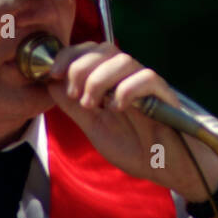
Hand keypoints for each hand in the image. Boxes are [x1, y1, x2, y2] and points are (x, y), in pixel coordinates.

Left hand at [45, 41, 217, 202]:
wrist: (167, 168)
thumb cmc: (135, 147)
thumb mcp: (95, 128)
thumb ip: (74, 107)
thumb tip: (50, 84)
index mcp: (112, 81)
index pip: (91, 51)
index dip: (69, 55)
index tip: (52, 73)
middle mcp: (130, 77)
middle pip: (105, 49)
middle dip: (81, 67)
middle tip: (75, 94)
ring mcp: (148, 85)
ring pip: (124, 60)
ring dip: (100, 79)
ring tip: (92, 105)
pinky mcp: (165, 96)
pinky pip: (148, 79)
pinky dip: (126, 89)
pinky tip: (117, 107)